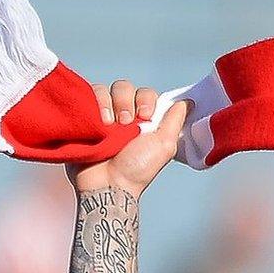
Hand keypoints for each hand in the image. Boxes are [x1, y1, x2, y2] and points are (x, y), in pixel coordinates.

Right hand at [67, 82, 191, 196]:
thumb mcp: (164, 146)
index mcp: (143, 120)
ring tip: (110, 124)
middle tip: (126, 123)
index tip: (146, 116)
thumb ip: (175, 122)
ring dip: (109, 103)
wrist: (108, 184)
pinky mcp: (85, 117)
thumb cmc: (138, 169)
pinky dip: (94, 103)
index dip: (146, 99)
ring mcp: (103, 116)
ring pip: (106, 90)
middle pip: (125, 88)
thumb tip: (188, 102)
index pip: (145, 94)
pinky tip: (99, 121)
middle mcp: (123, 115)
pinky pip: (88, 96)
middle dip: (126, 101)